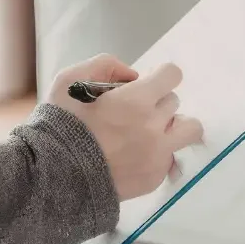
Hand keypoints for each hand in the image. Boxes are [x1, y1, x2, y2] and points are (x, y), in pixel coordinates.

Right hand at [46, 54, 203, 200]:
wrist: (54, 178)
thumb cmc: (59, 126)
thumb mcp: (69, 81)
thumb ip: (105, 65)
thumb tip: (133, 74)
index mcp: (136, 100)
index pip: (173, 75)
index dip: (160, 76)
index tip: (149, 84)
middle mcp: (154, 127)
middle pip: (174, 102)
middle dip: (155, 102)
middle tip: (133, 113)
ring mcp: (159, 154)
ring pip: (190, 130)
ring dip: (175, 126)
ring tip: (154, 131)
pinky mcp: (156, 176)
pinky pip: (171, 157)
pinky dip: (158, 154)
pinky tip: (135, 156)